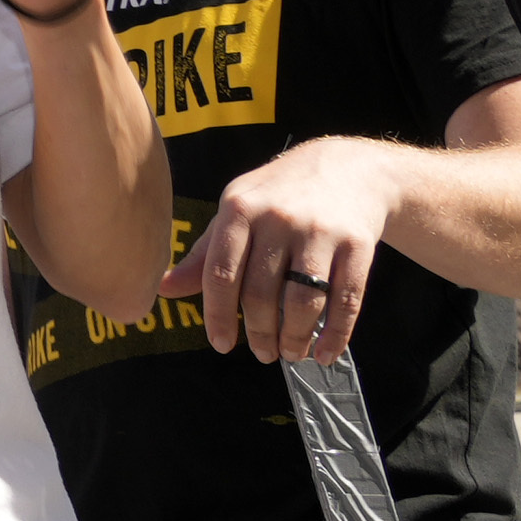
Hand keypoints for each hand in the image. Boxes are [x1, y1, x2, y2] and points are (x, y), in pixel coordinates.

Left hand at [166, 137, 401, 362]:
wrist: (347, 168)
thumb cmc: (278, 197)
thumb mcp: (236, 211)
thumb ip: (205, 253)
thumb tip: (163, 289)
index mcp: (239, 208)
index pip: (220, 272)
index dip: (218, 315)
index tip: (221, 344)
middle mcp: (277, 218)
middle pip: (261, 293)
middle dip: (260, 333)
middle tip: (262, 353)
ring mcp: (320, 231)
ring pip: (302, 302)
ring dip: (294, 338)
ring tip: (290, 353)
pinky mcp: (357, 244)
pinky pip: (346, 301)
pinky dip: (335, 335)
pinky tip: (324, 353)